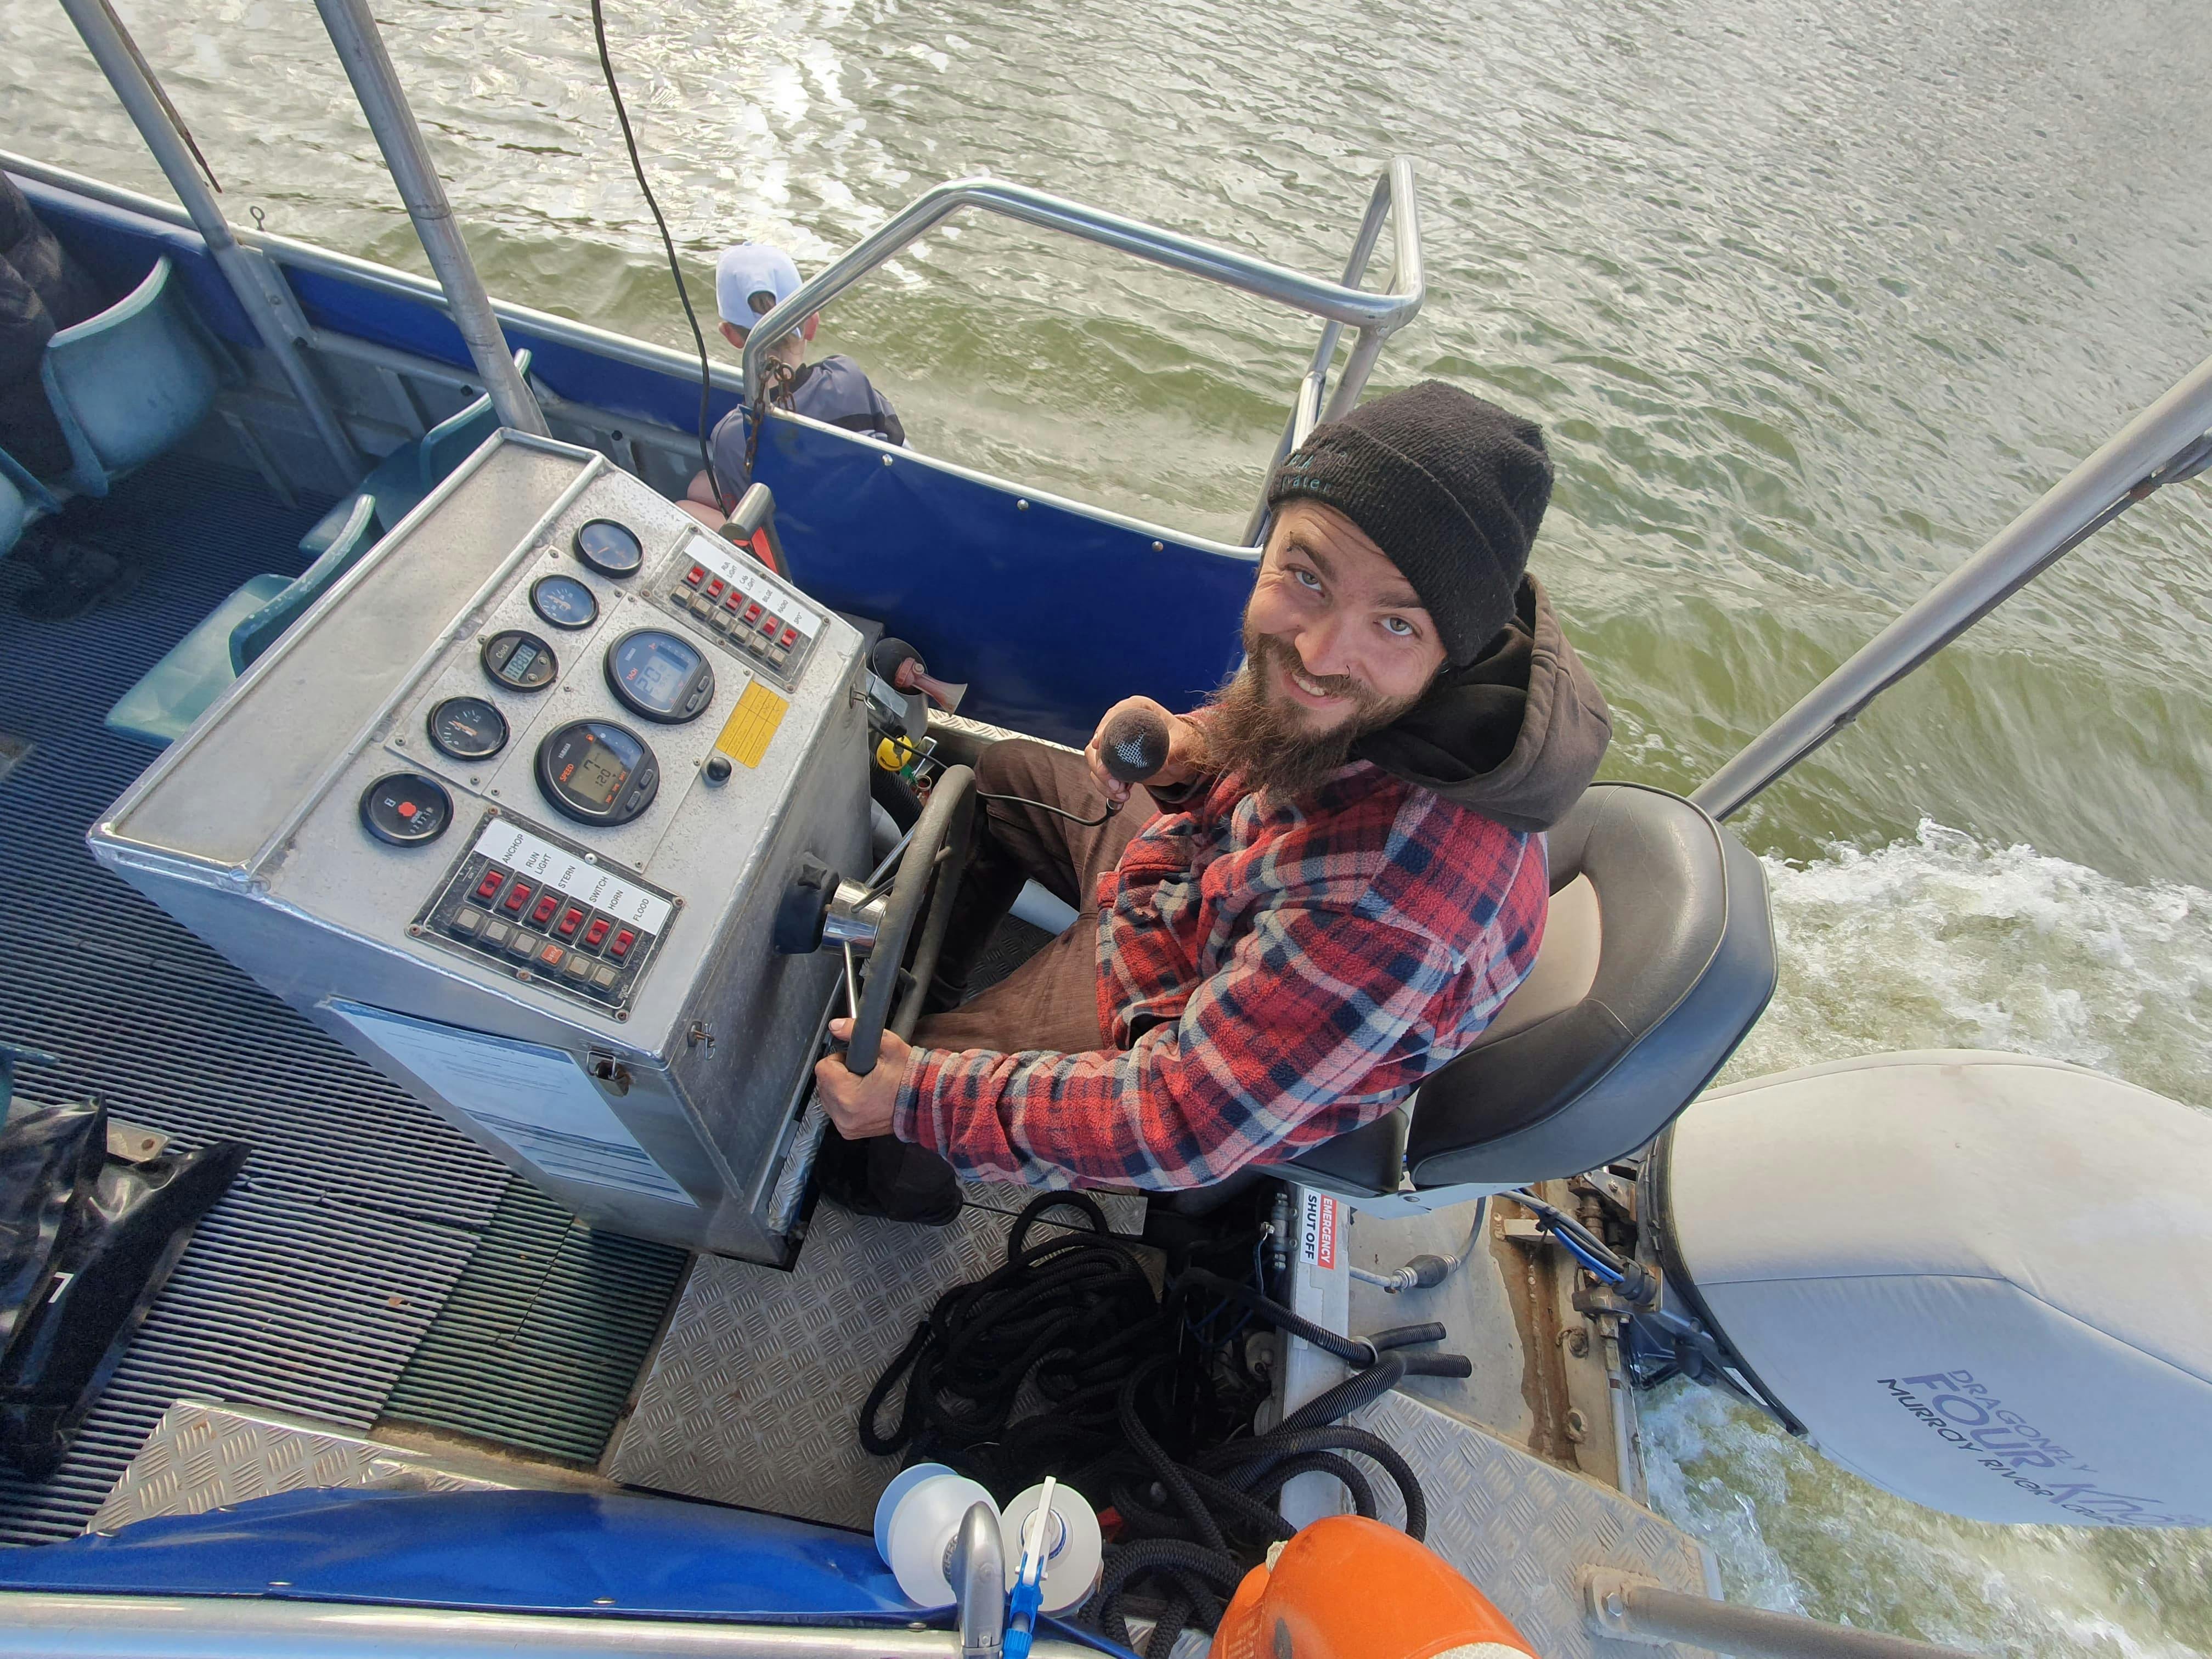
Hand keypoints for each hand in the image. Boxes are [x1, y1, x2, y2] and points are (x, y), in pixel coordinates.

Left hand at [812, 1019, 910, 1139]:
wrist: (924, 1102)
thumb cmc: (908, 1077)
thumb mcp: (888, 1046)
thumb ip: (856, 1032)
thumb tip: (835, 1025)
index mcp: (848, 1096)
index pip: (823, 1068)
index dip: (840, 1059)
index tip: (858, 1062)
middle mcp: (843, 1115)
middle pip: (823, 1083)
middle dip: (839, 1074)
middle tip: (864, 1073)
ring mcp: (846, 1126)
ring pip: (827, 1096)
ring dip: (840, 1088)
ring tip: (865, 1085)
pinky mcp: (849, 1131)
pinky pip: (835, 1110)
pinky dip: (844, 1101)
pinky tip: (863, 1097)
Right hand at [1083, 697, 1204, 805]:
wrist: (1185, 758)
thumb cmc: (1185, 743)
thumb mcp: (1184, 745)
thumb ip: (1174, 751)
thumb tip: (1163, 764)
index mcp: (1137, 709)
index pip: (1114, 716)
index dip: (1103, 730)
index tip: (1098, 744)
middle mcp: (1122, 725)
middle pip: (1098, 743)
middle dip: (1101, 765)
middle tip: (1114, 782)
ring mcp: (1116, 745)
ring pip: (1096, 762)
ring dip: (1103, 780)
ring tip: (1121, 793)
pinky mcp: (1116, 762)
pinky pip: (1103, 775)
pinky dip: (1108, 788)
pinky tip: (1121, 796)